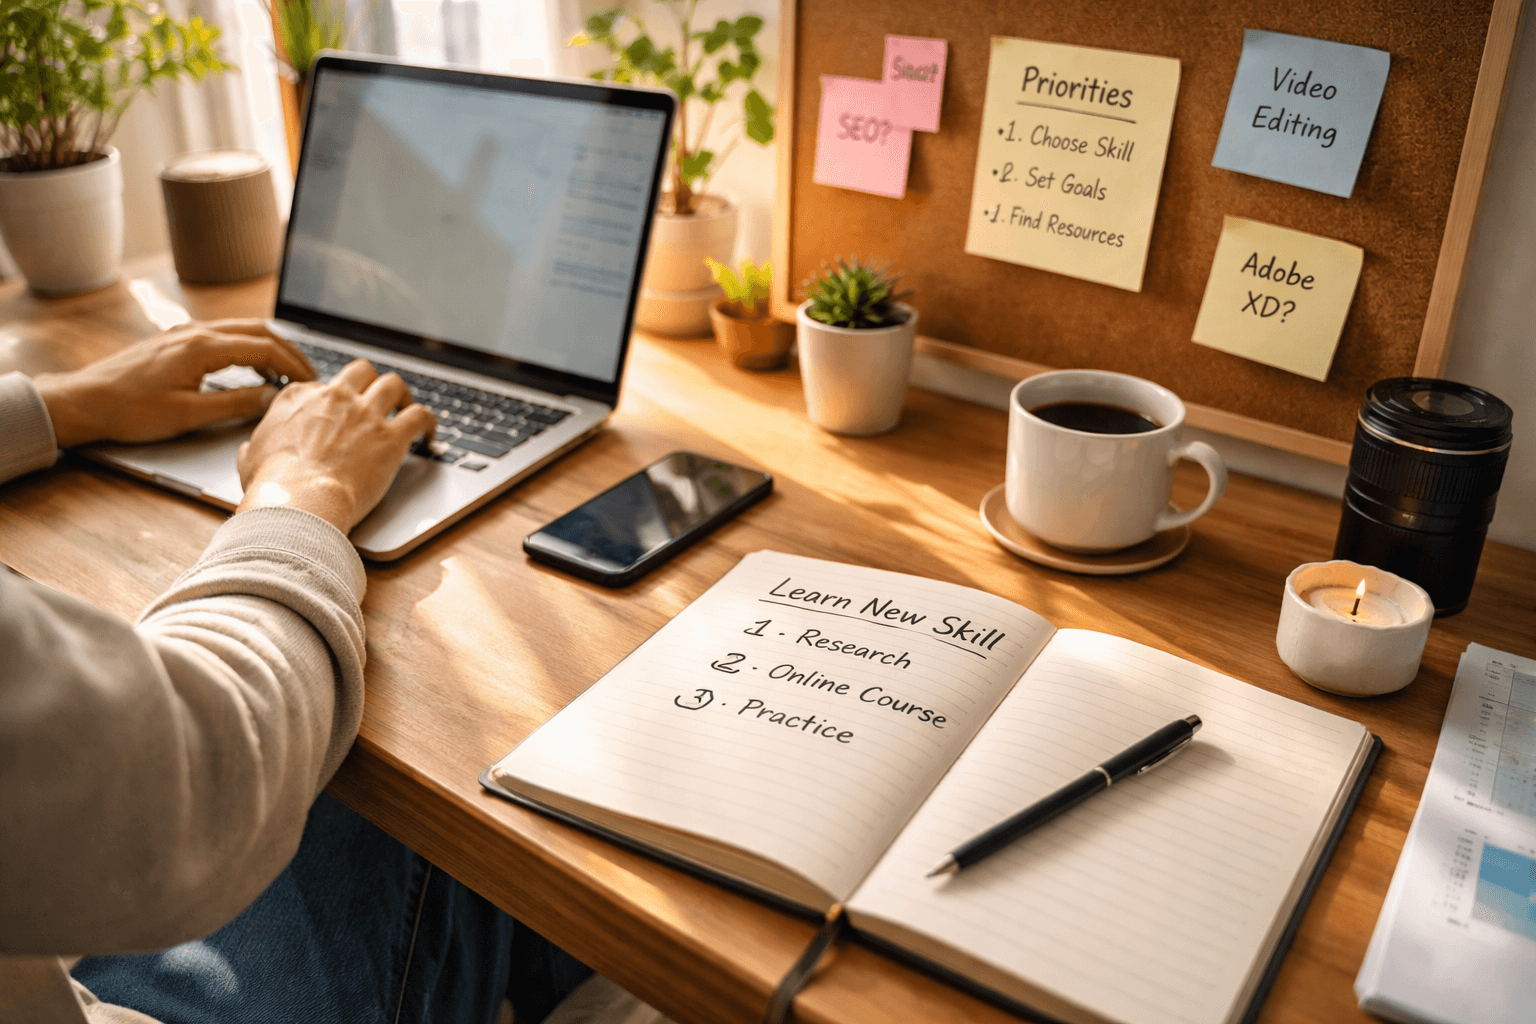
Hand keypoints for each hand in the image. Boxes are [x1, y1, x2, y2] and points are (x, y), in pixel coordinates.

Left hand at [32, 320, 315, 448]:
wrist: (85, 402)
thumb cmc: (131, 411)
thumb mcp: (190, 414)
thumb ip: (237, 403)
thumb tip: (273, 398)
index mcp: (202, 347)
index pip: (264, 347)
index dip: (294, 365)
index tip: (311, 383)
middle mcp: (196, 332)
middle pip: (258, 331)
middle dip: (288, 351)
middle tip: (308, 375)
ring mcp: (184, 333)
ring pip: (241, 329)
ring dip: (269, 346)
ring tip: (286, 371)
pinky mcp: (176, 340)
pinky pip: (224, 334)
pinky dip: (248, 346)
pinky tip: (252, 365)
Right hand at [235, 359, 436, 532]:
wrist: (298, 499)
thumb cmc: (272, 485)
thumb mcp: (248, 459)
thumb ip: (254, 446)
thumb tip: (250, 449)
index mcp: (298, 398)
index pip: (320, 385)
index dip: (333, 399)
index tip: (338, 412)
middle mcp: (333, 397)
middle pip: (360, 371)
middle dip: (371, 381)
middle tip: (378, 398)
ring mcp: (365, 414)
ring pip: (393, 384)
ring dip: (403, 395)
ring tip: (407, 408)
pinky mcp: (391, 436)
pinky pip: (419, 415)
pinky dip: (428, 420)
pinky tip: (430, 432)